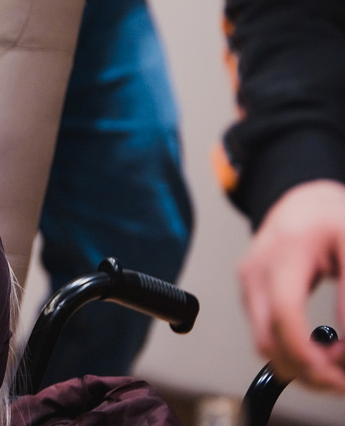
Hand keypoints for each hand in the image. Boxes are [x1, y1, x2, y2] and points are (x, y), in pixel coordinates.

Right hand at [240, 180, 344, 390]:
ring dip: (298, 366)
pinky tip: (318, 350)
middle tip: (342, 379)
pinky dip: (291, 352)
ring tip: (335, 365)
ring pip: (263, 344)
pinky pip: (265, 334)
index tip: (335, 374)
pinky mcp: (249, 295)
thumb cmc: (329, 219)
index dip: (305, 351)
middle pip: (266, 339)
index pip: (283, 311)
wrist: (301, 205)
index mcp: (283, 254)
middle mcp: (256, 273)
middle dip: (305, 371)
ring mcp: (248, 285)